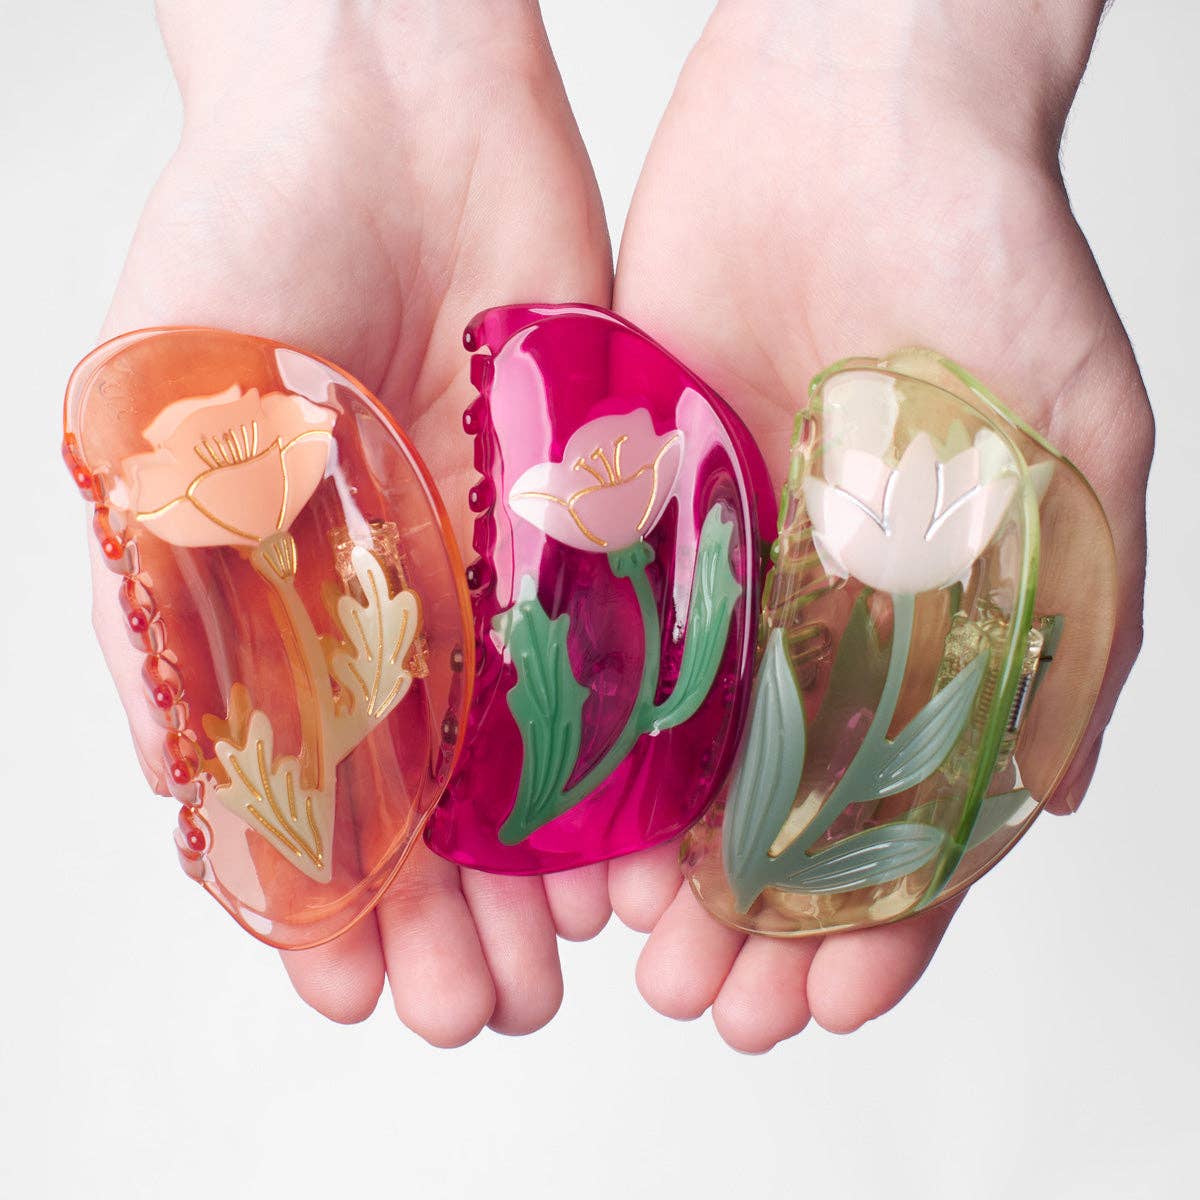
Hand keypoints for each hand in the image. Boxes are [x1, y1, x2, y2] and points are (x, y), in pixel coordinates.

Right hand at [90, 0, 613, 1042]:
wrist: (391, 104)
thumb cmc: (249, 234)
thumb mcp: (174, 426)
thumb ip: (183, 598)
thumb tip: (194, 775)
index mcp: (263, 604)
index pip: (288, 791)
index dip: (317, 901)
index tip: (354, 989)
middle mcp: (379, 604)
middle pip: (414, 800)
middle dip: (441, 917)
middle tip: (476, 1010)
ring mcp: (484, 572)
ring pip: (517, 759)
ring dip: (533, 870)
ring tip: (558, 966)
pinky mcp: (577, 523)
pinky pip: (605, 665)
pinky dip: (618, 761)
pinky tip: (633, 844)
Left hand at [610, 0, 1151, 1050]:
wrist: (853, 115)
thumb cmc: (988, 259)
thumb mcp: (1073, 449)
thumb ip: (1069, 622)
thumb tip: (1058, 789)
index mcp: (933, 624)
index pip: (906, 810)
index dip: (878, 918)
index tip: (831, 1002)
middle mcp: (821, 617)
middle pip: (785, 808)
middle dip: (756, 920)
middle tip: (717, 1007)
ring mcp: (723, 574)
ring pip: (687, 755)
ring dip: (667, 866)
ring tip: (643, 955)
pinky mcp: (633, 515)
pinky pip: (605, 652)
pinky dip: (594, 745)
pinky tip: (574, 823)